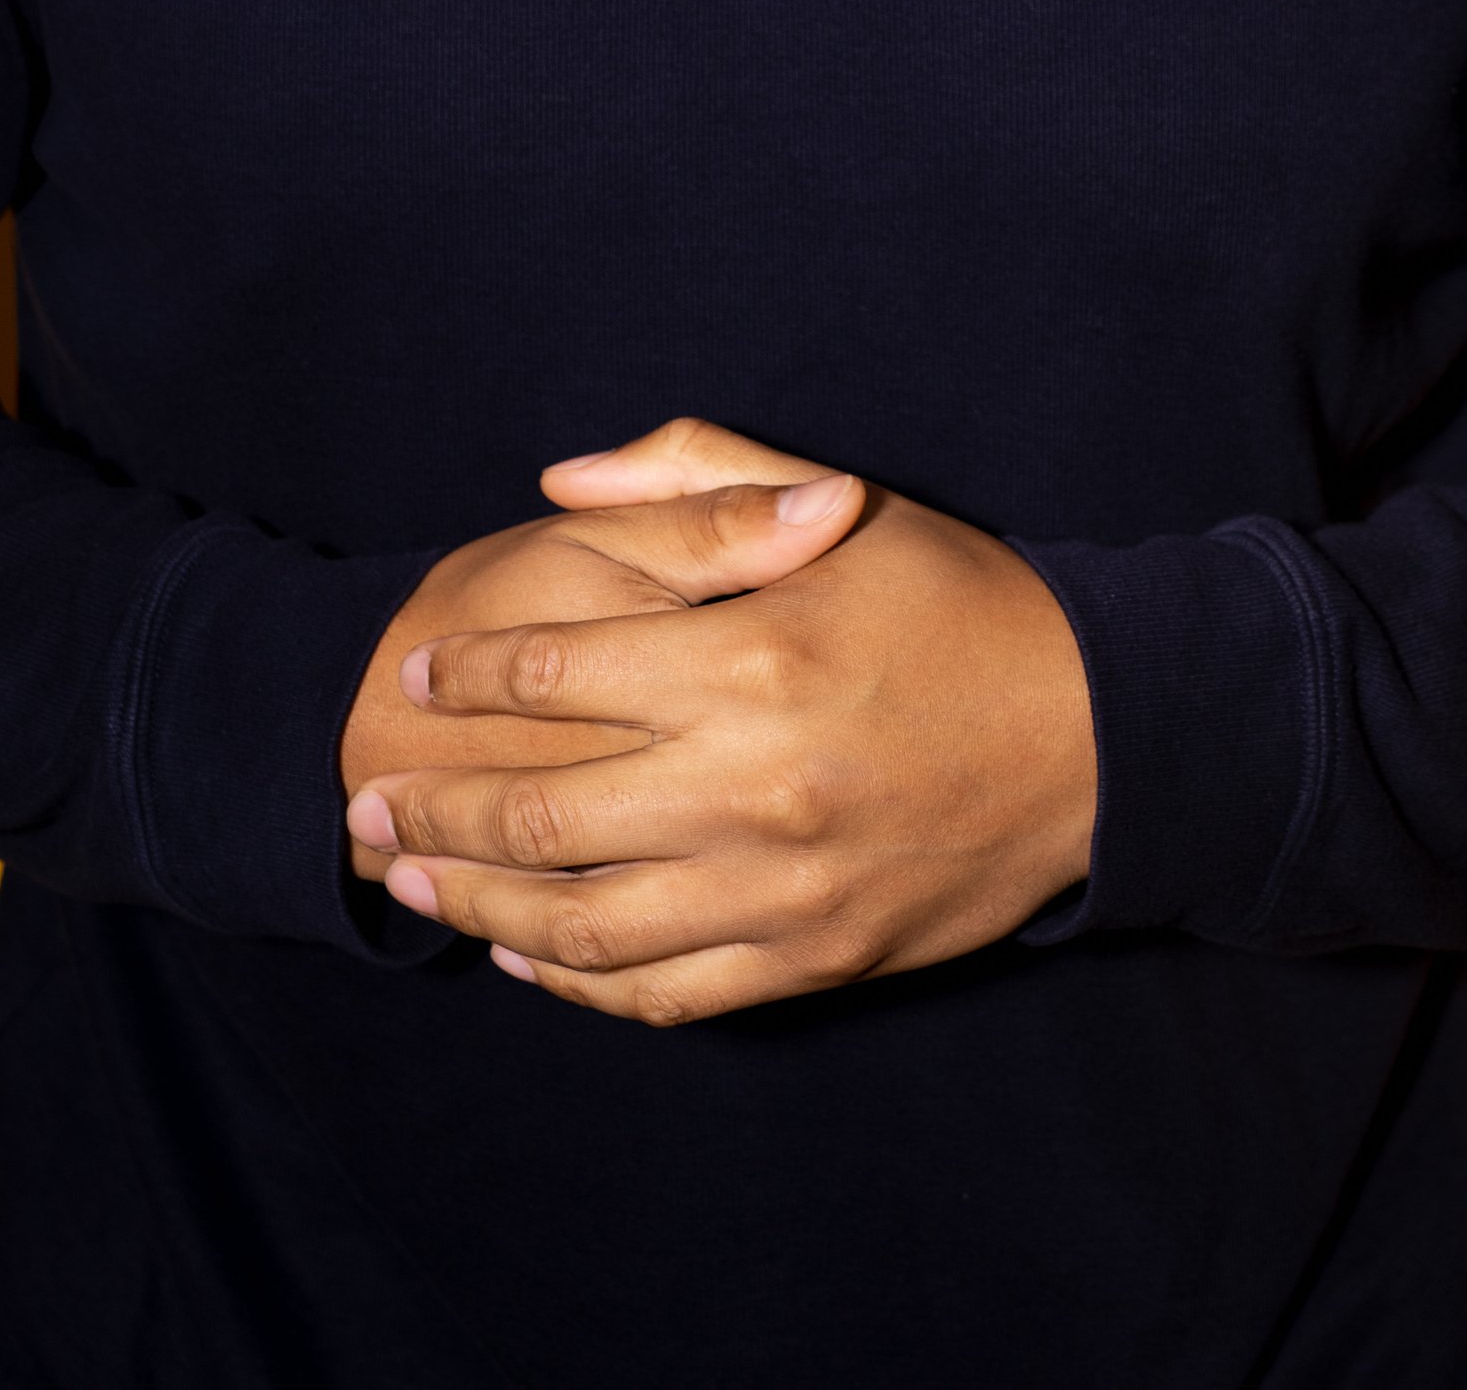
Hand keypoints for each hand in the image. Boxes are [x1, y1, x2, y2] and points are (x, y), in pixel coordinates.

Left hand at [346, 418, 1096, 1023]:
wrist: (1099, 738)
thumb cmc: (959, 601)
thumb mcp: (840, 501)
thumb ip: (697, 474)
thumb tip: (561, 479)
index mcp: (752, 656)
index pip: (558, 670)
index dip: (471, 677)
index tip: (417, 678)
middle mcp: (752, 782)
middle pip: (543, 812)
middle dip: (438, 809)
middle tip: (368, 801)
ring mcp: (779, 888)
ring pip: (581, 919)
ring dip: (477, 906)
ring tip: (409, 883)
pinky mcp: (810, 961)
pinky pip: (661, 992)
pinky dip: (577, 981)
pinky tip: (523, 955)